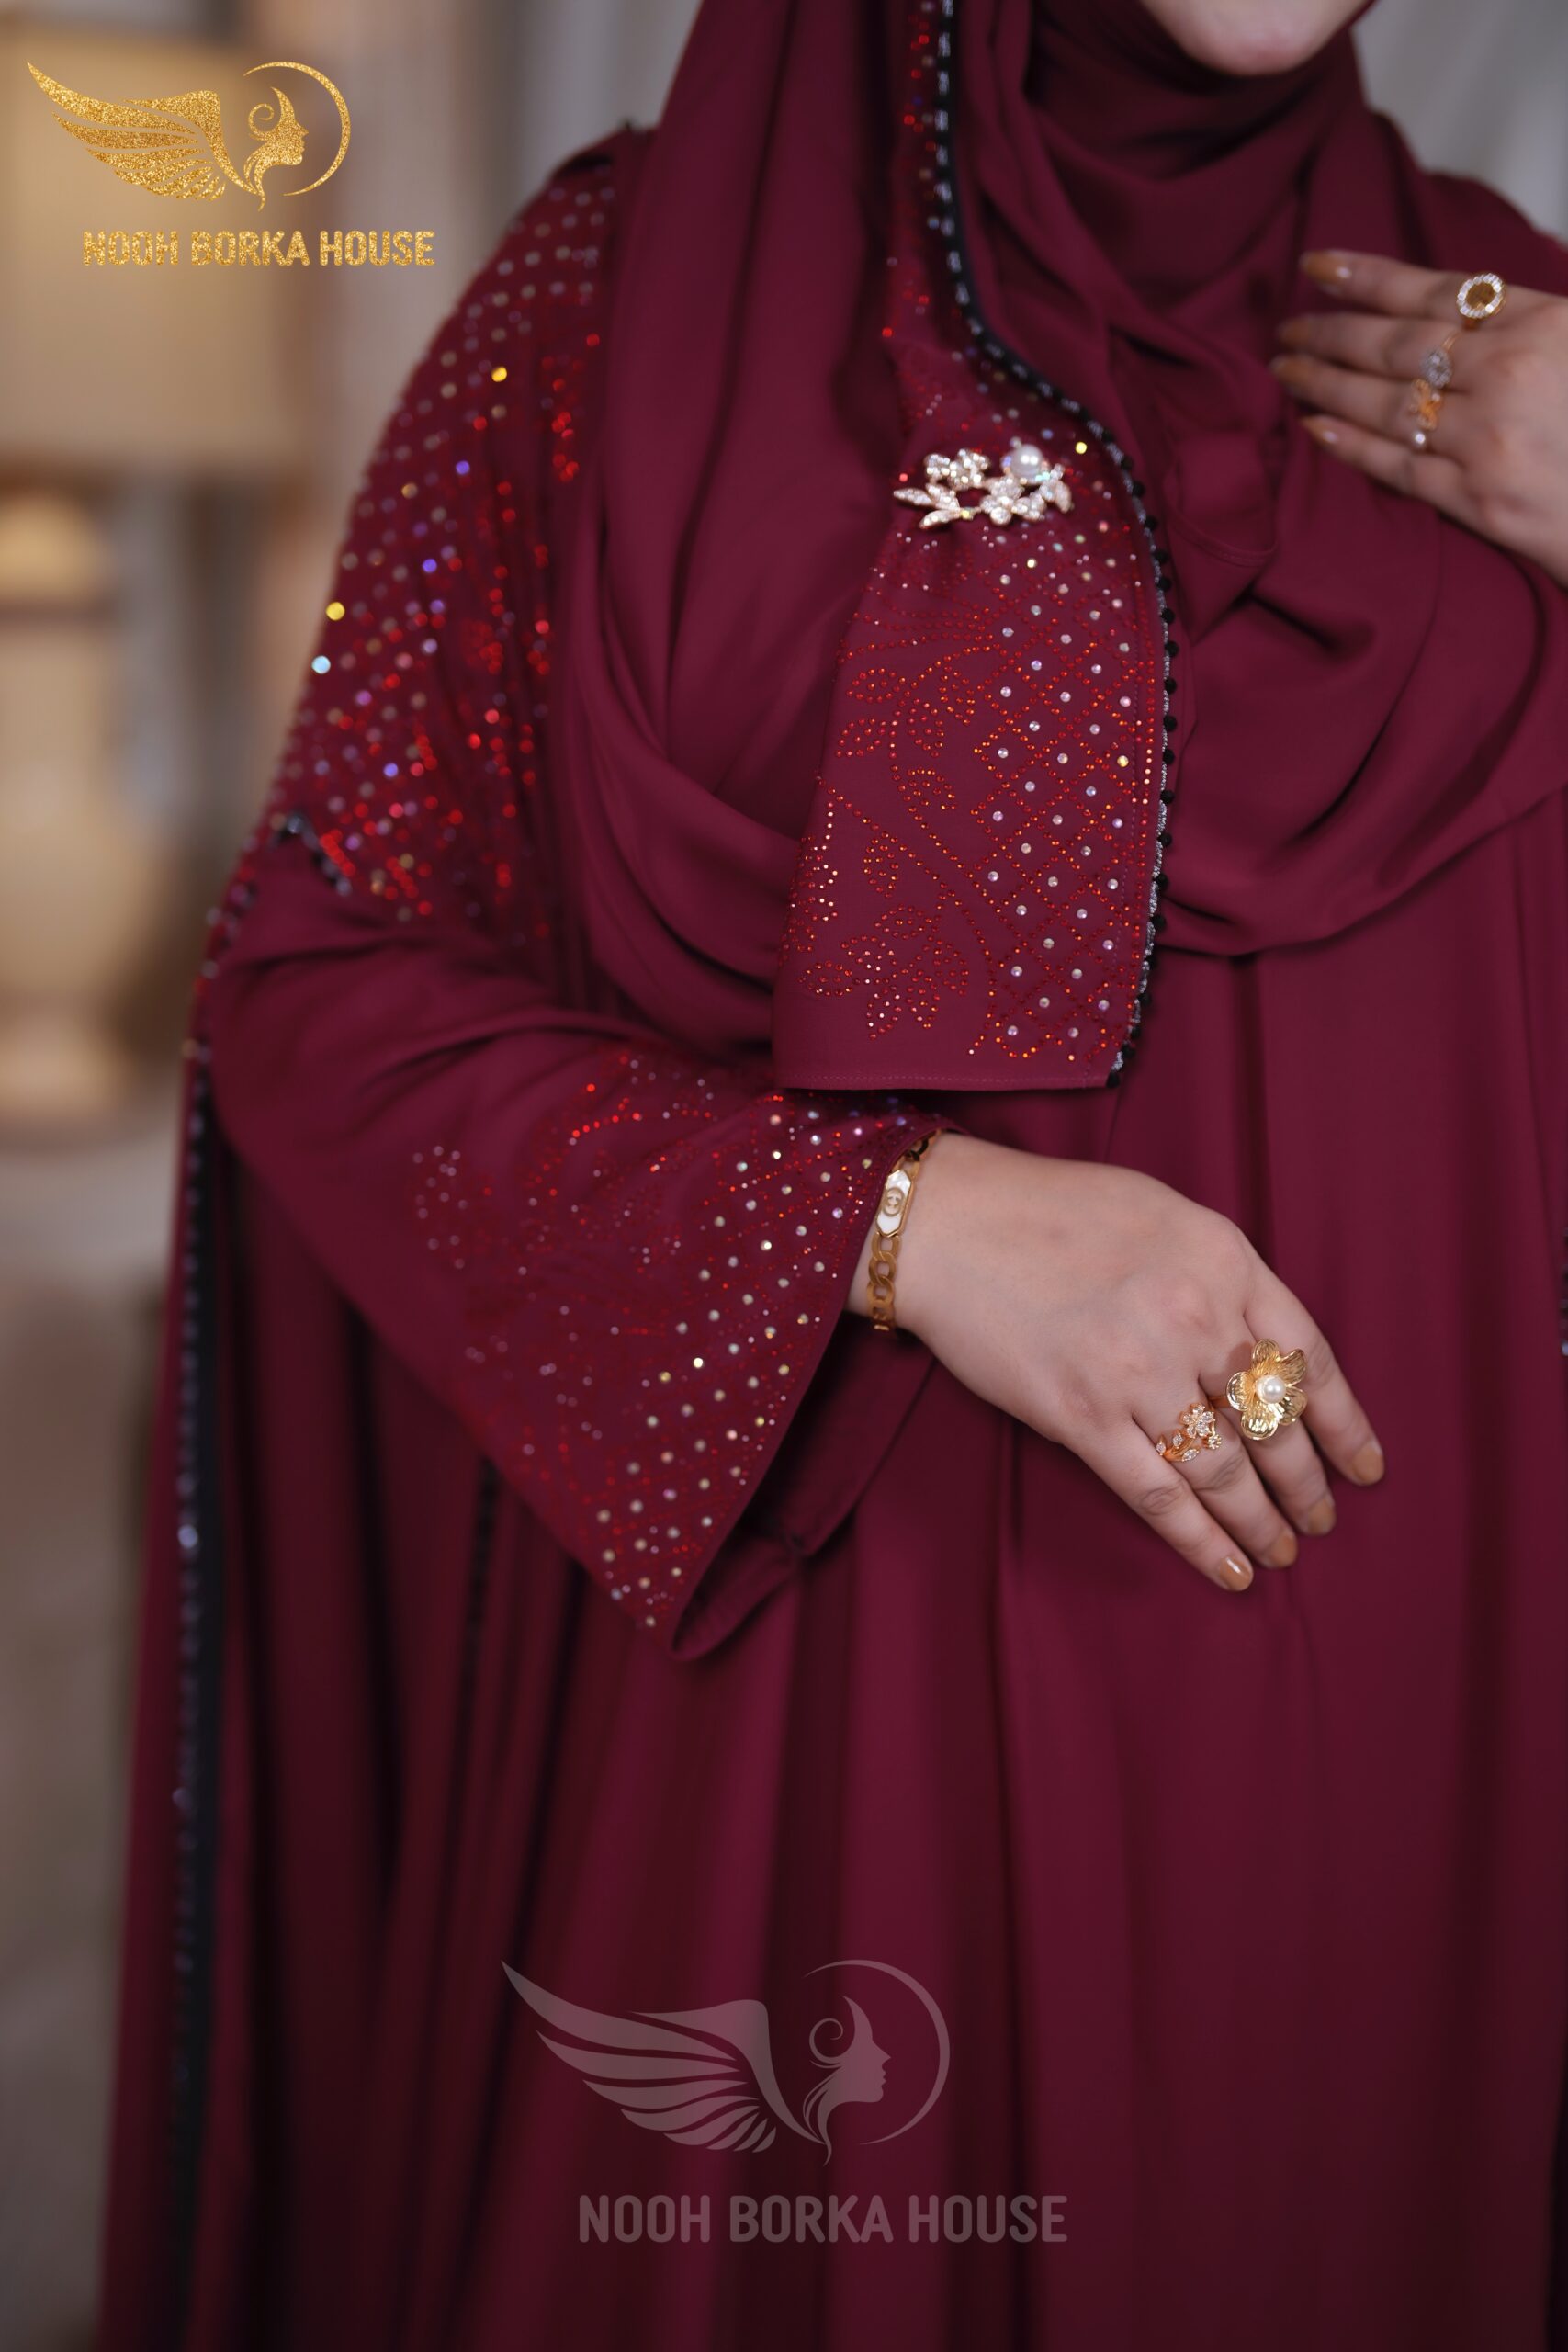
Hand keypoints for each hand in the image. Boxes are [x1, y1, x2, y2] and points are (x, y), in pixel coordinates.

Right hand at [851, 1133, 1383, 1594]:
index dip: (1344, 1425)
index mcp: (1225, 1261)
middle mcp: (1194, 1316)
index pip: (1310, 1359)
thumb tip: (1257, 1350)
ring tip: (1281, 1550)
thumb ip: (1220, 1276)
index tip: (1365, 1468)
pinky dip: (1200, 1540)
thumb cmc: (1051, 1210)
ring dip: (1261, 1521)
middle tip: (1322, 1520)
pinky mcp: (1082, 1416)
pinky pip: (1158, 1494)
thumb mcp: (1165, 1216)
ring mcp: (1138, 1371)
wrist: (949, 1223)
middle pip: (1275, 1423)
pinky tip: (1228, 1568)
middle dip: (1306, 1484)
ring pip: (1225, 1470)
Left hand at [1271, 250, 1567, 587]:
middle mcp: (1508, 373)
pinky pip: (1399, 467)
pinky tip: (1313, 428)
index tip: (1317, 267)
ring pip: (1385, 403)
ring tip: (1285, 369)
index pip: (1435, 290)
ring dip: (1325, 384)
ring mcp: (1489, 438)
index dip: (1369, 276)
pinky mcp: (1480, 500)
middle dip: (1332, 332)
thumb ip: (1531, 320)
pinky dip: (1350, 447)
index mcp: (1543, 322)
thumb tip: (1474, 308)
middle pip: (1396, 344)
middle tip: (1285, 326)